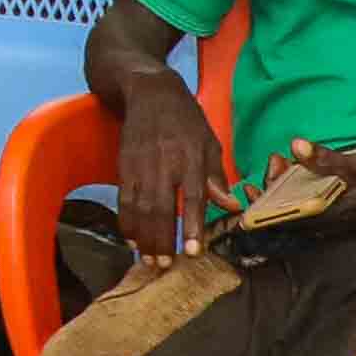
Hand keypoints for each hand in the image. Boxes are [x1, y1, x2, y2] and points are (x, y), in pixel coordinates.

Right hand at [112, 82, 230, 255]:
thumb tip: (231, 206)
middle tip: (165, 265)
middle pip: (161, 207)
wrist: (149, 89)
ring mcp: (140, 163)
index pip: (194, 196)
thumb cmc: (185, 119)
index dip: (193, 225)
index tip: (193, 251)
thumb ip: (217, 176)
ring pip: (139, 206)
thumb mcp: (209, 141)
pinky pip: (124, 198)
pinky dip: (126, 221)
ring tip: (148, 260)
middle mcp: (164, 161)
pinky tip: (131, 238)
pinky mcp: (124, 164)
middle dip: (161, 239)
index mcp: (191, 156)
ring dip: (142, 236)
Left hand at [254, 142, 355, 244]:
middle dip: (271, 190)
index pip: (282, 217)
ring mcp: (336, 222)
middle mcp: (328, 222)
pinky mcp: (344, 217)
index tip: (248, 186)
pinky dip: (299, 194)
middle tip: (275, 162)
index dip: (258, 208)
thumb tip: (295, 145)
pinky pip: (312, 210)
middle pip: (286, 214)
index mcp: (328, 212)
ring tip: (282, 165)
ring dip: (285, 191)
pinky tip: (300, 178)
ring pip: (299, 212)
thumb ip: (328, 158)